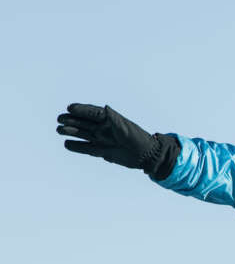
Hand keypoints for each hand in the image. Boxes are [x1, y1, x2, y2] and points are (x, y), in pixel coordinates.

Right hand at [57, 103, 178, 176]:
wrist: (146, 156)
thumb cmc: (137, 139)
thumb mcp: (126, 128)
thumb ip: (114, 119)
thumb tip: (105, 107)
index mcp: (109, 120)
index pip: (92, 112)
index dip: (81, 110)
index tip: (70, 108)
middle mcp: (103, 128)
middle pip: (84, 123)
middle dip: (71, 120)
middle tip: (60, 119)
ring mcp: (101, 139)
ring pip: (83, 135)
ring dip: (71, 132)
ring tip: (59, 131)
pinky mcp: (101, 151)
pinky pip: (86, 148)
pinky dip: (76, 147)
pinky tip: (67, 144)